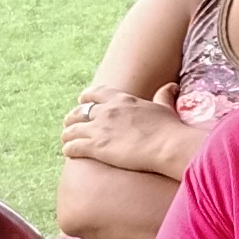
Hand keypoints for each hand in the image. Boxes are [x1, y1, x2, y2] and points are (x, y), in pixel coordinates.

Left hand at [63, 86, 201, 177]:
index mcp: (121, 99)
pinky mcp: (96, 147)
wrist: (168, 146)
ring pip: (72, 129)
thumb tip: (172, 86)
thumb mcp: (165, 107)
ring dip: (67, 135)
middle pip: (79, 111)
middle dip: (73, 118)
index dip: (86, 97)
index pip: (95, 93)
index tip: (83, 101)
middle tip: (71, 124)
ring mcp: (99, 128)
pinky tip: (68, 152)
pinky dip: (69, 149)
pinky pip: (73, 146)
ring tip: (66, 140)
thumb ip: (164, 96)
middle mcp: (106, 111)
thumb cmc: (169, 129)